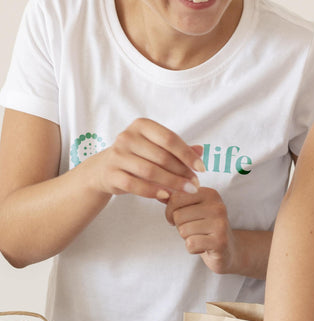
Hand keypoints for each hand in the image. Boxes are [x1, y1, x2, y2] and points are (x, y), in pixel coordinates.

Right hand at [86, 118, 202, 199]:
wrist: (104, 169)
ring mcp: (117, 155)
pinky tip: (166, 195)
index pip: (170, 139)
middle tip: (195, 184)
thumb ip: (178, 149)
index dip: (188, 155)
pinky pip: (135, 185)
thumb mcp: (157, 148)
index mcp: (142, 125)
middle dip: (182, 172)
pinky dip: (152, 191)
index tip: (201, 169)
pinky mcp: (111, 174)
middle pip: (162, 156)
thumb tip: (201, 150)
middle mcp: (127, 137)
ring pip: (150, 171)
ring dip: (172, 183)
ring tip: (186, 190)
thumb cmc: (138, 156)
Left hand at [164, 186, 236, 273]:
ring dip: (187, 238)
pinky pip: (190, 244)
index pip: (176, 198)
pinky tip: (203, 246)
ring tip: (200, 237)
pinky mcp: (220, 241)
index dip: (170, 212)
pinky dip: (192, 249)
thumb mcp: (192, 210)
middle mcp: (217, 206)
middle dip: (180, 227)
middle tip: (194, 230)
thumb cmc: (205, 228)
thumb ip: (177, 201)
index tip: (179, 218)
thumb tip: (159, 193)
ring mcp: (220, 223)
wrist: (227, 249)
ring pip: (183, 230)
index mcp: (210, 194)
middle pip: (178, 216)